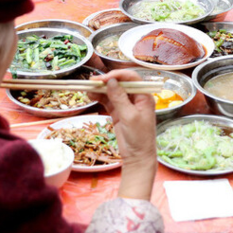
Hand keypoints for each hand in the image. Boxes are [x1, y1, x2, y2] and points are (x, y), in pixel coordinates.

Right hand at [90, 70, 156, 200]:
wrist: (137, 157)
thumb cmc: (139, 137)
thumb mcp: (129, 116)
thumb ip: (120, 98)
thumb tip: (111, 81)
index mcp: (144, 96)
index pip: (131, 78)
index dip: (117, 75)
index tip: (104, 78)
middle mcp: (136, 98)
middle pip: (120, 83)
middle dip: (106, 81)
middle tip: (92, 82)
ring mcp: (126, 105)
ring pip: (112, 92)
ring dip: (101, 89)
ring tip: (88, 89)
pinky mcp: (119, 112)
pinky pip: (108, 101)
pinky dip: (100, 98)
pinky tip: (91, 95)